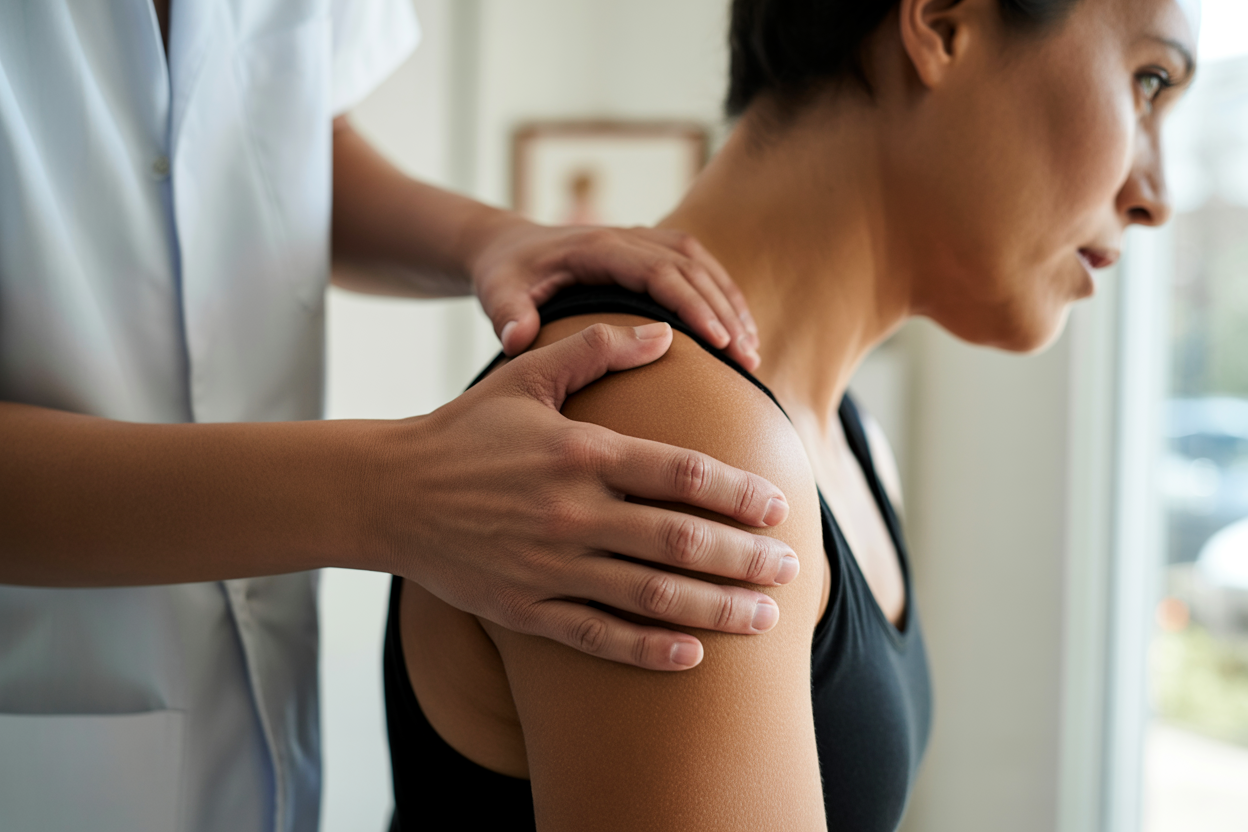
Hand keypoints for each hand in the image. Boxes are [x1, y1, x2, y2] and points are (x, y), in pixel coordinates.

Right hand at [384, 323, 793, 670]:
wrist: (388, 493)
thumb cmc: (463, 430)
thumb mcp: (526, 376)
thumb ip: (597, 350)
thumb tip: (664, 331)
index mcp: (581, 452)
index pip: (682, 474)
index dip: (740, 492)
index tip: (779, 505)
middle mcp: (572, 512)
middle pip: (680, 540)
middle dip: (745, 557)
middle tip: (791, 567)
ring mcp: (549, 566)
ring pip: (651, 596)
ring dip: (716, 609)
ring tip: (765, 619)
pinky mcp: (525, 609)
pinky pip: (598, 637)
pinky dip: (649, 650)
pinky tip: (693, 656)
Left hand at [469, 217, 760, 369]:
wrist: (507, 248)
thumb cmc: (505, 275)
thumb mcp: (497, 292)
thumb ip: (505, 314)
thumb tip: (515, 341)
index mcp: (599, 247)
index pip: (660, 273)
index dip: (693, 306)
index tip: (720, 343)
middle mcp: (627, 237)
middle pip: (691, 268)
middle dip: (724, 312)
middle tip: (747, 361)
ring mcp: (642, 240)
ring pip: (702, 264)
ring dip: (730, 303)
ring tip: (752, 351)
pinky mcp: (650, 251)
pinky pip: (697, 266)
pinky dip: (721, 295)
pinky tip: (737, 331)